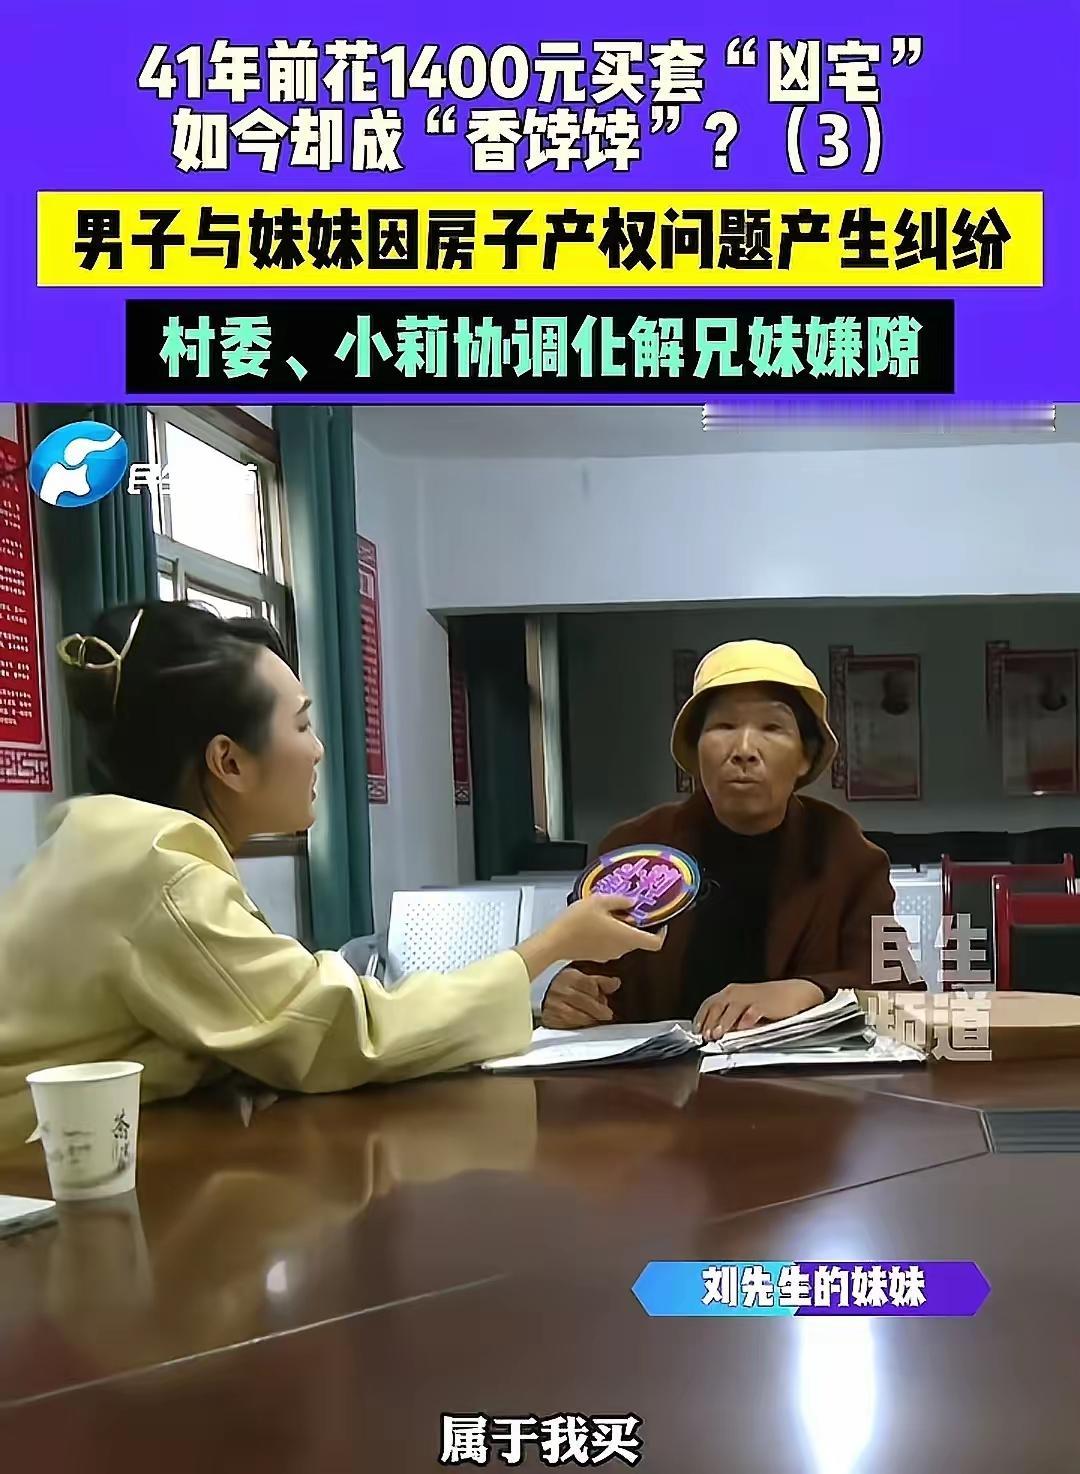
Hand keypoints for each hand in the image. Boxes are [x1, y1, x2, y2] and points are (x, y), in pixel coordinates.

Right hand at [540, 967, 621, 1028]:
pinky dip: (578, 1025)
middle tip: (606, 1014)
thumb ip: (599, 981)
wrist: (536, 992)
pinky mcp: (550, 1018)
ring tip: (594, 1019)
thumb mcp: (579, 977)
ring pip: (578, 1016)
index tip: (605, 1000)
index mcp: (569, 977)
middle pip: (586, 1002)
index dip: (599, 994)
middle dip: (598, 1010)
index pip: (589, 985)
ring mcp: (554, 1006)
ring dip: (589, 1019)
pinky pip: (568, 1025)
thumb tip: (616, 983)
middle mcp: (561, 990)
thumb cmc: (561, 985)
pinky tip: (582, 1023)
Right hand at [548, 893, 665, 966]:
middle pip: (639, 939)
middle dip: (637, 924)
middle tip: (628, 907)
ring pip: (624, 941)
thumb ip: (620, 900)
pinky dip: (609, 934)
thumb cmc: (576, 923)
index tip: (658, 920)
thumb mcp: (599, 901)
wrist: (554, 942)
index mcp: (627, 937)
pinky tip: (596, 921)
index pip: (656, 942)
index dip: (662, 932)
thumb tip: (632, 901)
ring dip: (621, 928)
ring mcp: (609, 955)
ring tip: (608, 911)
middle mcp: (621, 949)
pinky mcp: (598, 955)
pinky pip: (611, 944)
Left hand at [694, 979, 824, 1041]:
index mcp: (730, 993)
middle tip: (706, 1036)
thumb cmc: (768, 1002)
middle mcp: (737, 992)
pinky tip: (742, 1028)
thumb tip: (714, 1033)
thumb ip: (730, 1017)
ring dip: (724, 1022)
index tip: (696, 1031)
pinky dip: (747, 1019)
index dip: (701, 1018)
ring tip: (718, 1034)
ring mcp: (750, 997)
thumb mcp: (744, 1007)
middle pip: (717, 1006)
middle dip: (710, 1022)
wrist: (793, 993)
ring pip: (732, 1009)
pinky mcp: (765, 1003)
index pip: (709, 1004)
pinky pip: (753, 1011)